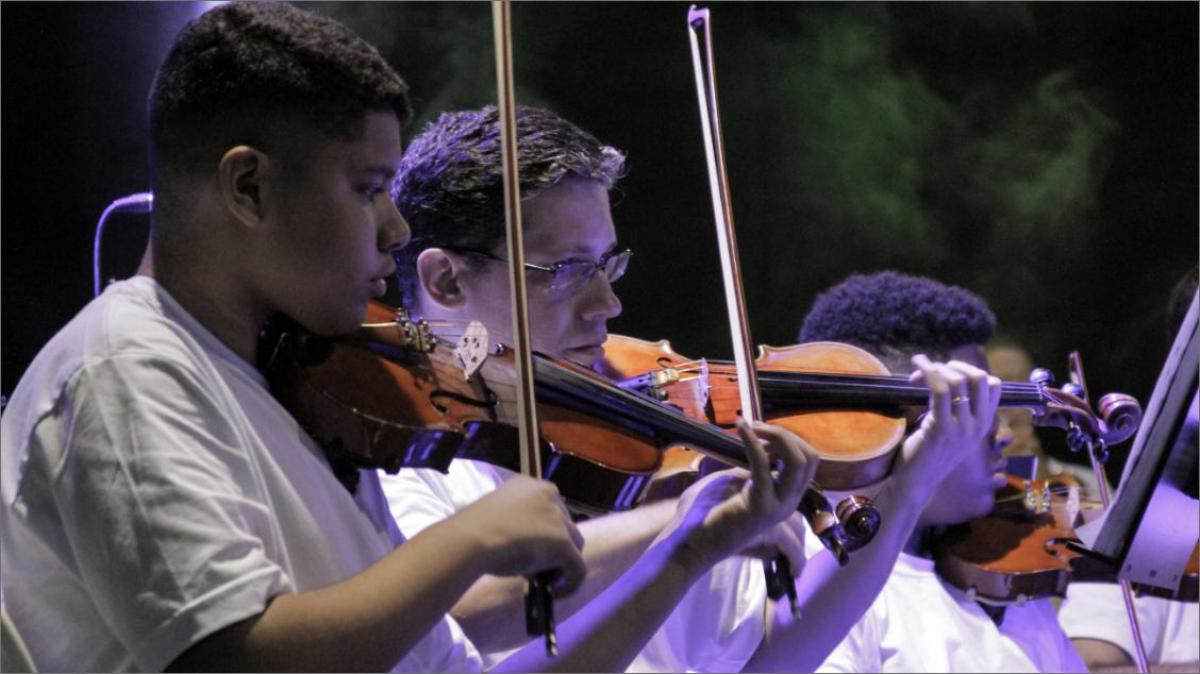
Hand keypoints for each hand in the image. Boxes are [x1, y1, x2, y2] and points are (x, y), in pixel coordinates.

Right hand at [455, 476, 585, 595]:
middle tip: (533, 566)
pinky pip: (577, 567)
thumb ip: (518, 523)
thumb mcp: (499, 517)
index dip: (543, 531)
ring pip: (574, 545)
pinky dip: (571, 582)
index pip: (550, 509)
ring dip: (560, 562)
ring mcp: (558, 518)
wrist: (470, 539)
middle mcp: (550, 495)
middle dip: (553, 546)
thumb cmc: (473, 530)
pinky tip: (557, 593)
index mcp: (531, 484)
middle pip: (564, 525)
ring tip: (541, 579)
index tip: (530, 548)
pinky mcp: (563, 543)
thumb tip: (529, 547)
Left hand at [667, 420, 817, 572]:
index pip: (809, 461)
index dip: (791, 442)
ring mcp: (778, 505)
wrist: (701, 544)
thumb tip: (764, 444)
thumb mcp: (746, 486)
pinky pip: (762, 464)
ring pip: (796, 461)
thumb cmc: (717, 514)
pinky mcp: (759, 505)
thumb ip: (759, 468)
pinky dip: (752, 440)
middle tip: (759, 428)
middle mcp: (790, 503)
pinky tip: (740, 427)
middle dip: (786, 435)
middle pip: (808, 458)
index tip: (765, 436)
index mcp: (789, 497)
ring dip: (776, 436)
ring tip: (752, 427)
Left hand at [893, 354, 1001, 494]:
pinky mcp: (941, 428)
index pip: (994, 386)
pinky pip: (939, 389)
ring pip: (957, 381)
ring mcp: (962, 427)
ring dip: (936, 367)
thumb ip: (956, 409)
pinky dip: (927, 372)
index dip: (970, 371)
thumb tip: (945, 377)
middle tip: (934, 369)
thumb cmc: (929, 453)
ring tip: (919, 368)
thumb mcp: (952, 429)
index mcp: (983, 424)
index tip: (947, 373)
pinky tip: (917, 367)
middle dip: (955, 365)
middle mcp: (978, 425)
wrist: (918, 482)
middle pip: (980, 378)